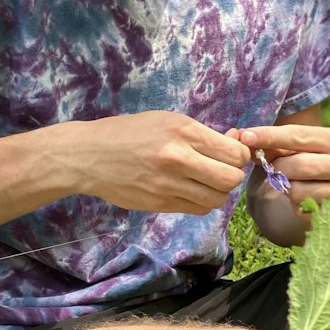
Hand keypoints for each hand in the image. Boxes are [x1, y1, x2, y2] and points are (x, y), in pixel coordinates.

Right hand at [69, 111, 251, 214]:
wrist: (90, 156)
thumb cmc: (129, 132)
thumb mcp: (167, 120)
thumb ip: (200, 135)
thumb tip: (234, 144)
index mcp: (183, 132)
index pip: (234, 153)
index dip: (240, 154)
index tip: (230, 152)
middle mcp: (179, 159)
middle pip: (230, 179)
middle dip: (232, 175)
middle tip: (220, 169)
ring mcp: (169, 185)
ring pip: (216, 199)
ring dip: (217, 191)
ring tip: (204, 181)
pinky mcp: (160, 204)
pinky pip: (197, 209)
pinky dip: (200, 201)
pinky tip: (189, 190)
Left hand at [238, 124, 329, 206]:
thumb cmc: (318, 166)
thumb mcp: (304, 150)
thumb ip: (278, 145)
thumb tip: (243, 137)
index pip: (300, 135)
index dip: (270, 135)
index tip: (246, 136)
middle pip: (300, 164)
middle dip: (279, 168)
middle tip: (275, 169)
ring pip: (298, 190)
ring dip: (286, 188)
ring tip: (294, 183)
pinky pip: (301, 209)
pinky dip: (294, 204)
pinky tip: (305, 198)